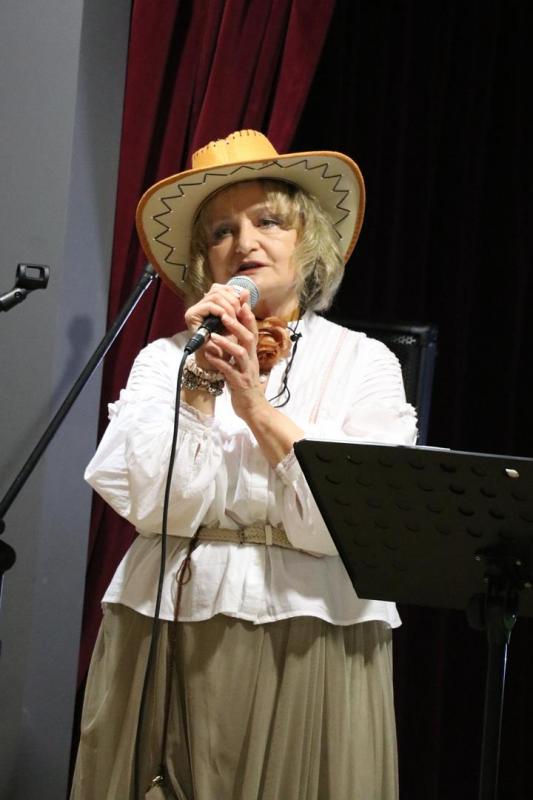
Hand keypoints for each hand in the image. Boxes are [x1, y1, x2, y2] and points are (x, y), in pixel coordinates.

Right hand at [184, 283, 249, 369]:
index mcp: (210, 303)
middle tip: (240, 313)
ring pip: (215, 295)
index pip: (222, 288)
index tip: (243, 307)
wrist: (218, 360)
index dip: (234, 295)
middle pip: (218, 289)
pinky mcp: (191, 315)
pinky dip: (221, 311)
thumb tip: (246, 290)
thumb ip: (241, 307)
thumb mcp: (237, 322)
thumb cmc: (228, 342)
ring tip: (235, 318)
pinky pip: (209, 306)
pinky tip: (227, 320)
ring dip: (228, 306)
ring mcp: (194, 309)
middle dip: (232, 301)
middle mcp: (200, 304)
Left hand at [203, 302, 267, 418]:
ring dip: (227, 343)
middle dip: (237, 325)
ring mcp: (247, 372)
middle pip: (249, 338)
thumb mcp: (242, 364)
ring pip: (241, 354)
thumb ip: (237, 348)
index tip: (240, 301)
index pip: (253, 331)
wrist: (253, 409)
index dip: (247, 316)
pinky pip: (229, 371)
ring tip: (214, 336)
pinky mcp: (240, 384)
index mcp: (252, 354)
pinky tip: (208, 356)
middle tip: (224, 315)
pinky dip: (218, 362)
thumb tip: (228, 332)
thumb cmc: (245, 385)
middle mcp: (251, 361)